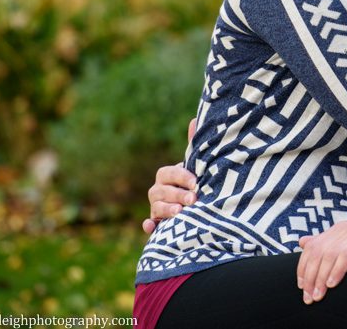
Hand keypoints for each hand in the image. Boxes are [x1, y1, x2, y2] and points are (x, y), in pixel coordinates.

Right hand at [141, 119, 199, 233]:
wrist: (198, 204)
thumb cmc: (195, 182)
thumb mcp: (196, 166)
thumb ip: (194, 146)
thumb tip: (195, 119)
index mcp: (167, 176)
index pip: (168, 173)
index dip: (180, 177)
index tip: (196, 182)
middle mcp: (158, 191)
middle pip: (160, 191)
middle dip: (177, 194)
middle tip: (194, 199)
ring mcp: (156, 208)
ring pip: (155, 207)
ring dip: (166, 209)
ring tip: (180, 212)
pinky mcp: (158, 225)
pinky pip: (149, 226)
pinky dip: (149, 226)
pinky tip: (152, 227)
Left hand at [296, 218, 346, 304]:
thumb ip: (329, 243)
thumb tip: (303, 242)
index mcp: (339, 229)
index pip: (313, 247)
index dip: (304, 267)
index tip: (301, 287)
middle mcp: (346, 228)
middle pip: (318, 252)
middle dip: (310, 276)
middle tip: (308, 298)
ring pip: (330, 254)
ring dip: (321, 278)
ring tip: (318, 296)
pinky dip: (338, 270)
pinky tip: (333, 285)